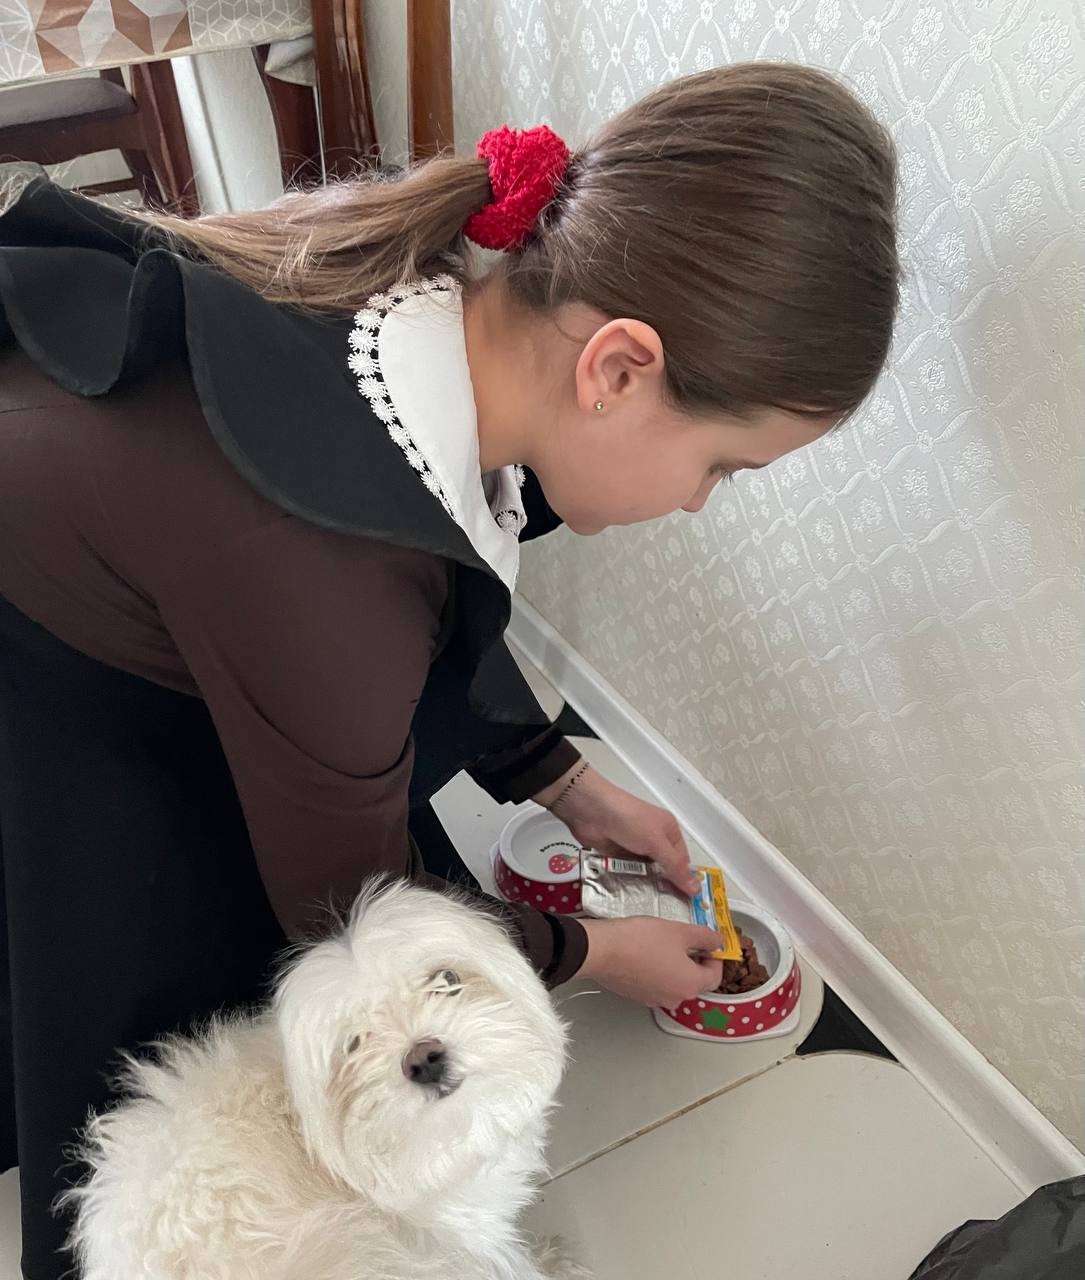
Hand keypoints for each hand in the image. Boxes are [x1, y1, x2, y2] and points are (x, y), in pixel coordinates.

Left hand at [533, 764, 699, 895]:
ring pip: (645, 873)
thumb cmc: (629, 819)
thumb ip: (675, 867)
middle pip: (663, 868)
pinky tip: (631, 900)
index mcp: (668, 831)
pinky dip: (628, 883)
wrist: (590, 811)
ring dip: (645, 886)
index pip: (682, 860)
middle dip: (664, 885)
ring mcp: (634, 848)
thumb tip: (696, 887)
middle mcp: (653, 839)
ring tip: (650, 909)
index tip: (686, 903)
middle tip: (668, 910)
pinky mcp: (616, 856)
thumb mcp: (657, 842)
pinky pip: (627, 874)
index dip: (684, 880)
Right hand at [579, 917, 723, 1006]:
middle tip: (686, 938)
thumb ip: (705, 936)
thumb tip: (716, 941)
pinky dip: (657, 969)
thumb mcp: (680, 931)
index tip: (709, 942)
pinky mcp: (636, 995)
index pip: (715, 976)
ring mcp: (654, 999)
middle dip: (694, 959)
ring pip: (674, 981)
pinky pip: (656, 983)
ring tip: (664, 942)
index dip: (715, 956)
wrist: (602, 950)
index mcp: (690, 985)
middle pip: (695, 980)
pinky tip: (647, 951)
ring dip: (675, 964)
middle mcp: (674, 998)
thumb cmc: (640, 941)